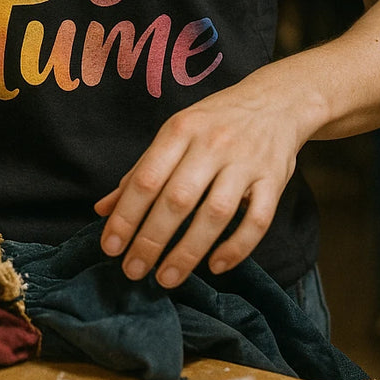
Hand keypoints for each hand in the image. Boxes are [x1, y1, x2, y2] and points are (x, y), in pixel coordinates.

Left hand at [94, 80, 303, 287]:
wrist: (276, 101)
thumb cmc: (215, 122)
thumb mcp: (175, 134)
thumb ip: (140, 171)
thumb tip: (103, 210)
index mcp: (181, 130)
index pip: (147, 178)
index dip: (126, 216)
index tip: (111, 247)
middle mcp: (212, 144)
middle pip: (178, 199)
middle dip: (152, 240)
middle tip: (134, 271)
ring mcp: (246, 162)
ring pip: (216, 213)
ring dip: (189, 251)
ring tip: (167, 277)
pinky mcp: (274, 179)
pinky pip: (258, 220)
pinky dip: (237, 247)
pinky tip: (216, 266)